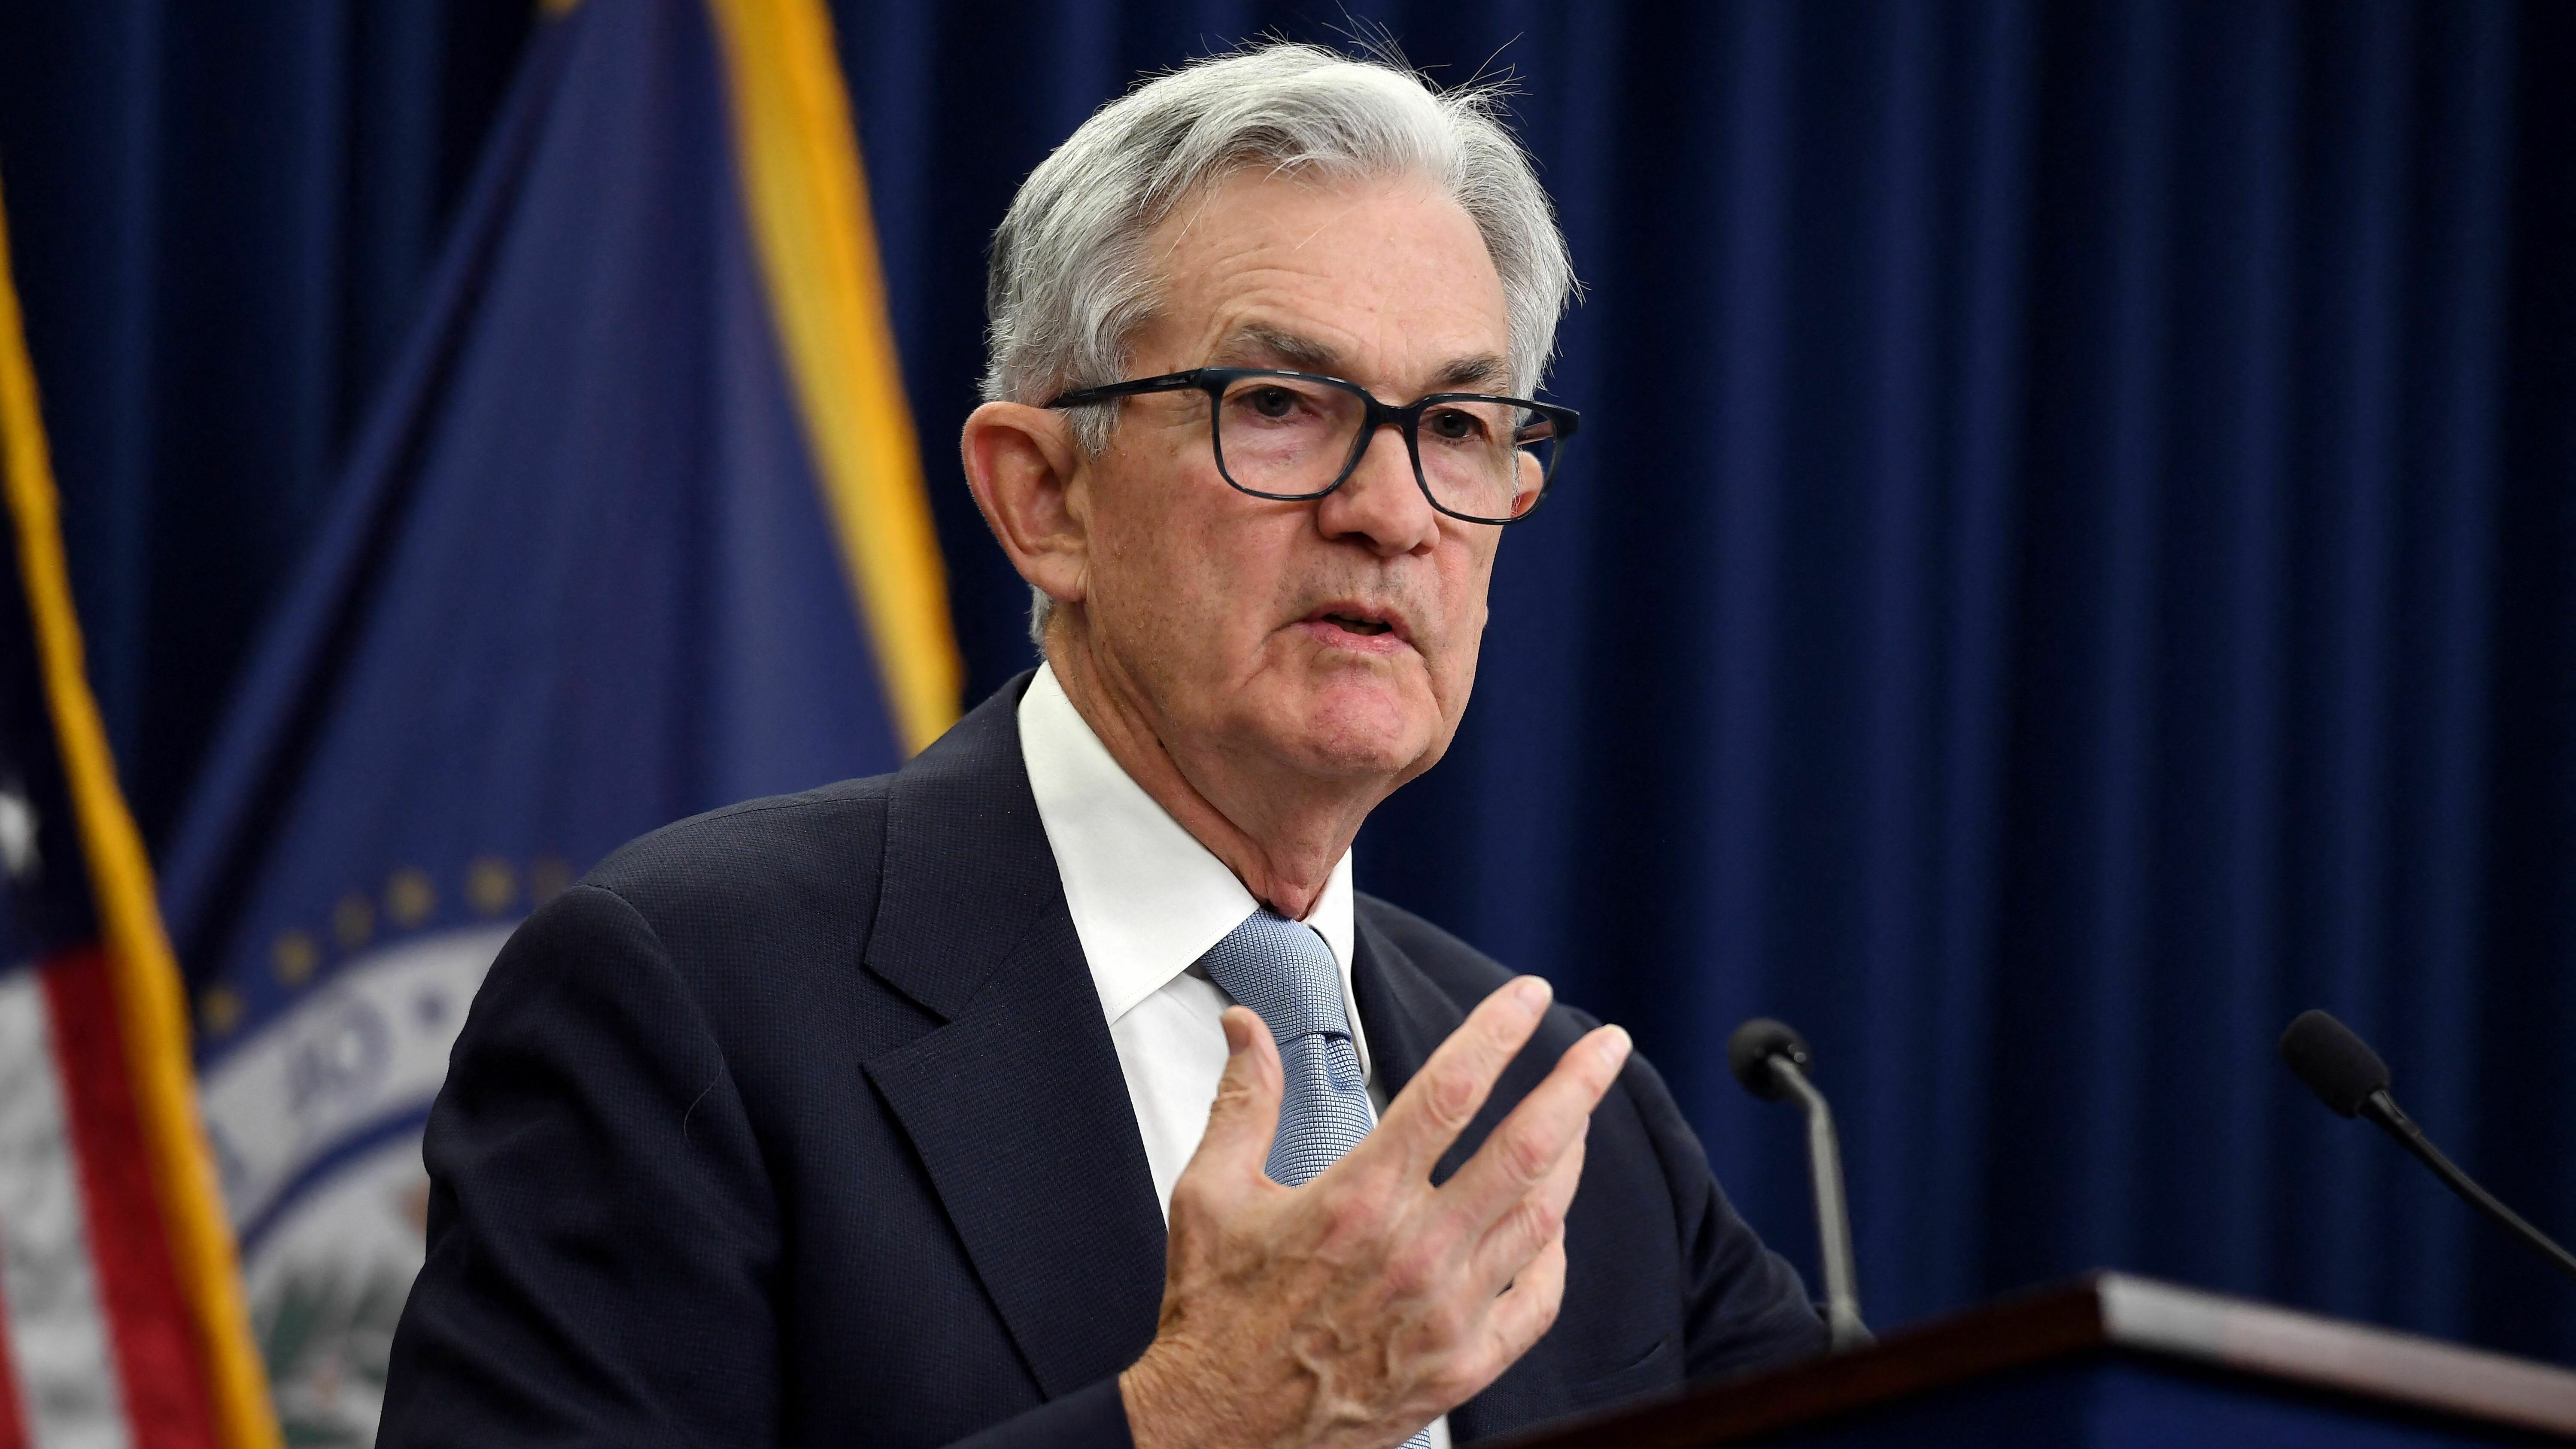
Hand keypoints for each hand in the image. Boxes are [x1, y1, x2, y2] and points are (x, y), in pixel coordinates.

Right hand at [1119, 976, 1632, 1448]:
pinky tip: (1550, 1224)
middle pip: (1525, 1147)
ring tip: (1578, 1117)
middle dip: (1578, 1085)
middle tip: (1609, 1045)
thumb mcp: (1209, 1193)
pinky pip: (1537, 1299)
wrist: (1219, 1428)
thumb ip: (1244, 1100)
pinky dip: (1553, 1253)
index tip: (1529, 996)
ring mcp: (1448, 1313)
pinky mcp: (1463, 1366)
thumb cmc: (1215, 1314)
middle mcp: (1415, 1252)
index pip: (1451, 1090)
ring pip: (1541, 1216)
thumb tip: (1245, 1025)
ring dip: (1570, 1157)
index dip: (1499, 1032)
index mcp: (1358, 1200)